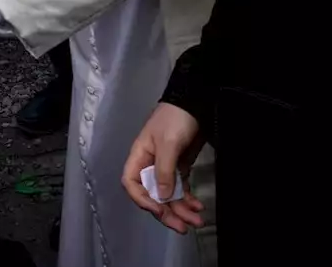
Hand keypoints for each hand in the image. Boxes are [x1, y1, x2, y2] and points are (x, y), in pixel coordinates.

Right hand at [123, 103, 206, 233]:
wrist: (196, 104)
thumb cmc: (175, 119)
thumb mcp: (168, 143)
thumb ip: (164, 170)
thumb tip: (161, 197)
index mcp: (139, 156)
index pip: (132, 183)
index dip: (142, 200)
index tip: (159, 210)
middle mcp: (150, 165)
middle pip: (152, 195)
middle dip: (166, 212)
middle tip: (182, 227)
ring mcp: (165, 167)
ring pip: (168, 195)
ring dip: (181, 210)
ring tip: (198, 221)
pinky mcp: (180, 168)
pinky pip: (181, 189)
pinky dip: (189, 199)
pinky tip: (199, 206)